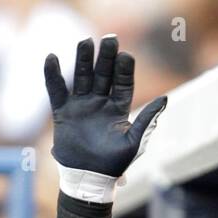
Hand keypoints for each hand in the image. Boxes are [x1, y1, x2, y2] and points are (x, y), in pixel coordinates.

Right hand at [44, 36, 167, 198]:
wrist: (89, 178)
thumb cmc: (115, 163)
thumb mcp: (134, 141)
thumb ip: (147, 119)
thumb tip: (165, 98)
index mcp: (118, 108)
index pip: (122, 83)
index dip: (124, 70)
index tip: (126, 55)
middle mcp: (100, 103)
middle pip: (103, 74)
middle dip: (105, 58)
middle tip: (109, 39)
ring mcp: (82, 105)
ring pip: (81, 77)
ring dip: (82, 60)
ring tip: (85, 42)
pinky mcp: (64, 112)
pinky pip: (57, 90)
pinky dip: (53, 75)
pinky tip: (52, 58)